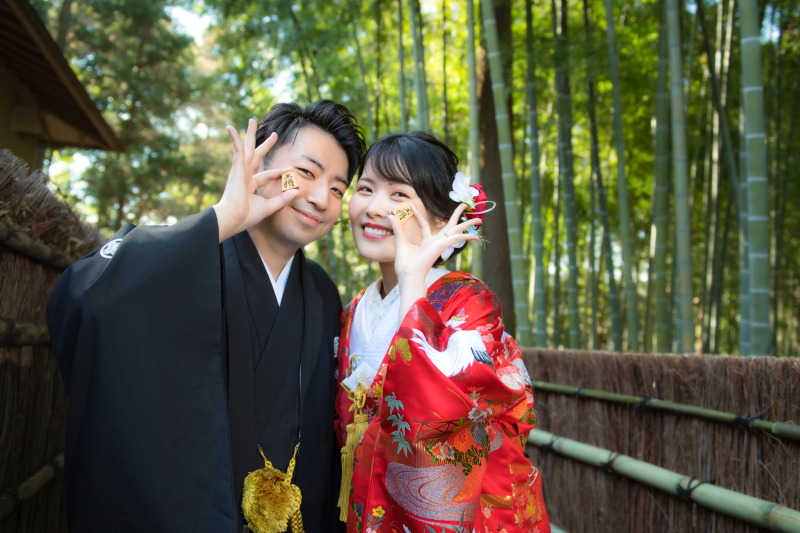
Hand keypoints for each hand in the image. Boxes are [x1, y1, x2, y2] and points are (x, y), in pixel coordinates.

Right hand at [212, 119, 298, 242]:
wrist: (234, 218)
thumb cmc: (247, 216)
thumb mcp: (269, 206)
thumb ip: (283, 198)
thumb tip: (297, 190)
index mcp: (251, 184)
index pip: (267, 174)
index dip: (279, 171)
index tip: (290, 169)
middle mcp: (245, 176)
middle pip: (256, 156)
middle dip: (265, 145)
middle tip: (274, 135)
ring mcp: (240, 171)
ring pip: (246, 148)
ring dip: (249, 134)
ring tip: (251, 120)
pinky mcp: (236, 168)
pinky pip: (237, 150)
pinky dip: (234, 139)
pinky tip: (230, 128)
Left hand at [388, 203, 480, 282]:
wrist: (409, 275)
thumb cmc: (405, 265)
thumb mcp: (401, 242)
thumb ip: (398, 229)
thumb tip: (390, 215)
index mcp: (426, 242)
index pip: (423, 224)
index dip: (416, 214)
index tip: (411, 205)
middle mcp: (435, 242)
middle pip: (450, 226)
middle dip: (457, 215)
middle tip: (465, 205)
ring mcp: (440, 244)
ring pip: (458, 231)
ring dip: (468, 224)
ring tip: (479, 219)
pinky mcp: (443, 246)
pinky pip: (457, 239)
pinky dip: (466, 237)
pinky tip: (475, 236)